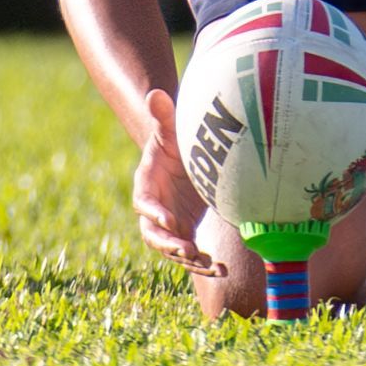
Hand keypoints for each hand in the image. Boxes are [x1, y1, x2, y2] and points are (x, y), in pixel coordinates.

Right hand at [132, 90, 225, 277]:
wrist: (181, 158)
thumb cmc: (171, 142)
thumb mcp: (168, 129)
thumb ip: (162, 116)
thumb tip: (155, 94)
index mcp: (145, 187)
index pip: (143, 203)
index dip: (153, 213)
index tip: (169, 219)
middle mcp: (154, 212)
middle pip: (154, 235)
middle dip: (169, 245)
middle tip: (187, 249)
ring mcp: (169, 226)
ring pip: (173, 250)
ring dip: (188, 259)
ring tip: (208, 264)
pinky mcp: (185, 234)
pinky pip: (191, 255)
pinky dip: (204, 264)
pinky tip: (222, 271)